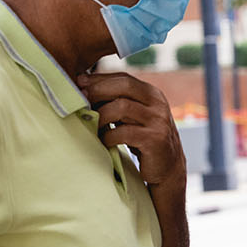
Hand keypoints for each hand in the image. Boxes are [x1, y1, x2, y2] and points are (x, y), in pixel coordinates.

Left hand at [76, 73, 185, 188]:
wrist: (168, 168)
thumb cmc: (143, 140)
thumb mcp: (134, 116)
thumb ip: (118, 102)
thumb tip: (83, 87)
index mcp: (152, 94)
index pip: (124, 78)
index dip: (99, 79)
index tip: (78, 83)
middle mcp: (158, 104)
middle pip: (125, 86)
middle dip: (98, 91)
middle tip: (80, 101)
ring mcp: (158, 121)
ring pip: (122, 107)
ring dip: (101, 116)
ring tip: (92, 125)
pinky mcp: (155, 140)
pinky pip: (124, 133)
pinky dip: (108, 137)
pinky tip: (104, 141)